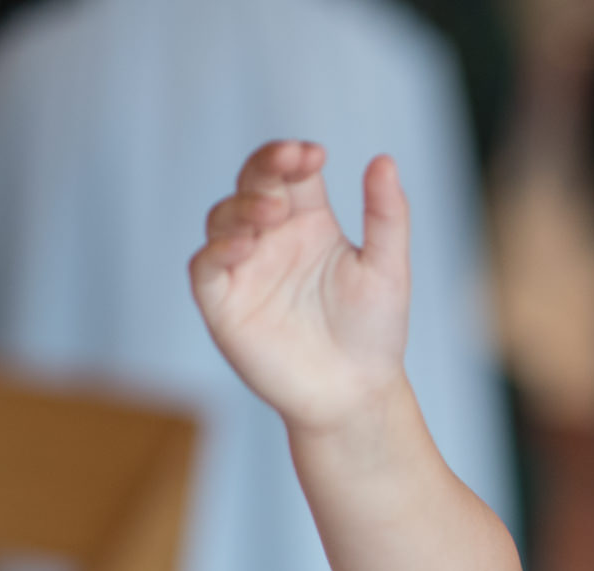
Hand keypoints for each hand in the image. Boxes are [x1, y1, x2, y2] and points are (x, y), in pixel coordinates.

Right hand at [189, 141, 409, 431]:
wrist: (354, 393)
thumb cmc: (373, 332)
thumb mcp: (387, 268)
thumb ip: (386, 216)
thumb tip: (384, 159)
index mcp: (309, 222)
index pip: (290, 172)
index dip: (293, 155)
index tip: (313, 154)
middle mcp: (272, 238)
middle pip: (252, 184)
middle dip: (264, 168)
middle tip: (288, 166)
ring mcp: (245, 268)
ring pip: (223, 218)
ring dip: (242, 206)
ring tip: (271, 211)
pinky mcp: (224, 303)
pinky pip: (206, 267)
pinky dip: (218, 250)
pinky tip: (243, 244)